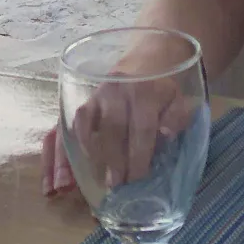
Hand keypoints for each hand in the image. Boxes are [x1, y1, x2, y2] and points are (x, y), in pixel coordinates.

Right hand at [42, 77, 196, 197]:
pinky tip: (64, 167)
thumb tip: (165, 134)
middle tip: (112, 186)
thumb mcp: (181, 100)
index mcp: (145, 91)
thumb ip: (178, 118)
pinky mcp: (85, 100)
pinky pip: (67, 121)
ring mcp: (97, 94)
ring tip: (73, 184)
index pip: (141, 127)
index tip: (136, 180)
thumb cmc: (166, 88)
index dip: (138, 156)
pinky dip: (63, 145)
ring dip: (79, 154)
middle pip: (111, 128)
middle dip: (111, 161)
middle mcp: (117, 89)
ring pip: (82, 123)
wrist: (150, 58)